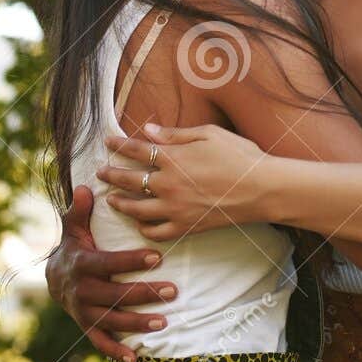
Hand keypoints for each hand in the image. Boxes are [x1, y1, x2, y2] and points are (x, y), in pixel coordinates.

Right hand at [45, 185, 177, 361]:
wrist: (54, 276)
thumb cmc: (75, 245)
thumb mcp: (74, 226)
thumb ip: (80, 210)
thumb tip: (85, 188)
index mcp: (80, 263)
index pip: (107, 263)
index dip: (129, 261)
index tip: (156, 257)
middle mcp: (80, 290)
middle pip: (113, 295)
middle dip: (144, 294)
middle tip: (174, 291)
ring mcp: (83, 311)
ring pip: (111, 320)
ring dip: (137, 323)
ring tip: (165, 323)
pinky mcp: (86, 326)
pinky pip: (100, 341)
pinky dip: (116, 351)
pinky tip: (136, 358)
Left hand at [98, 122, 269, 241]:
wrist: (262, 189)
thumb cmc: (240, 156)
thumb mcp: (209, 134)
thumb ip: (175, 134)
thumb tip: (149, 130)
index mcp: (173, 158)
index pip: (136, 149)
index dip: (118, 144)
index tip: (107, 141)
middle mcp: (167, 184)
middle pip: (128, 179)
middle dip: (110, 173)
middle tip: (100, 170)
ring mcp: (174, 208)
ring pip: (135, 208)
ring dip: (119, 202)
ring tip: (111, 199)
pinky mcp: (185, 226)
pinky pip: (155, 231)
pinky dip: (143, 227)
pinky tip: (140, 222)